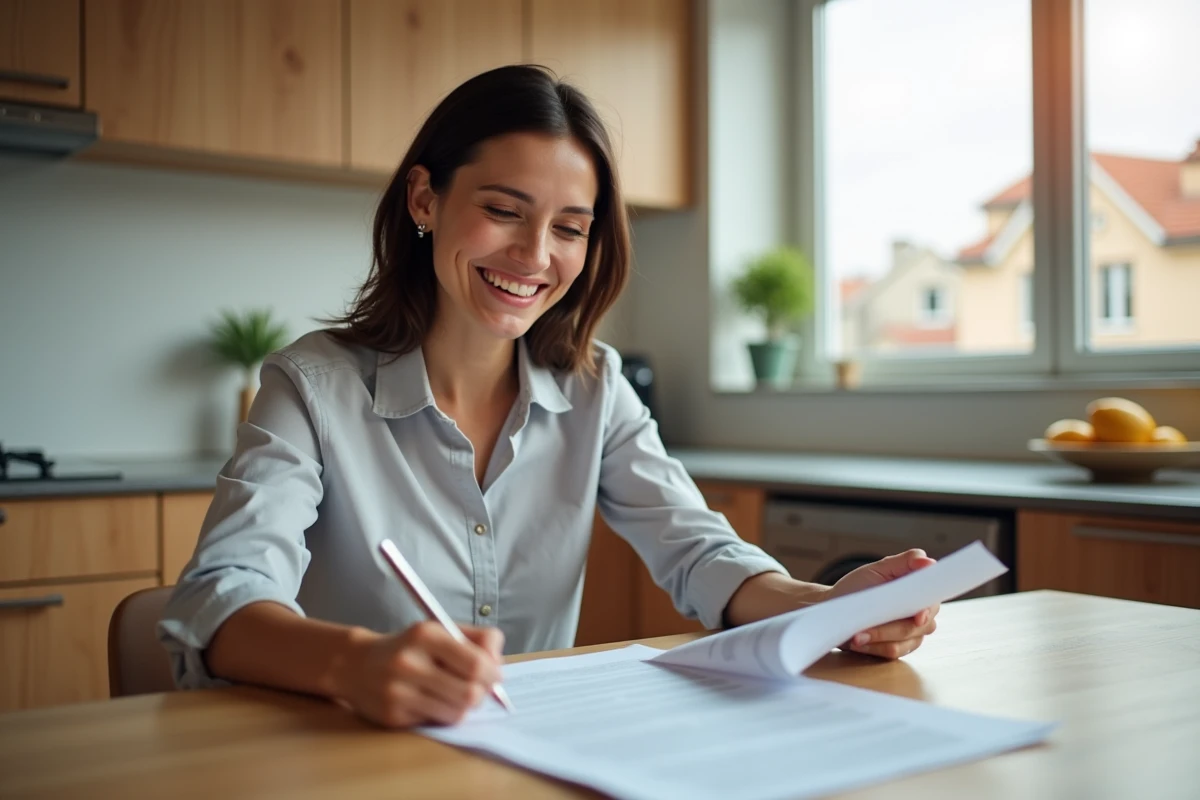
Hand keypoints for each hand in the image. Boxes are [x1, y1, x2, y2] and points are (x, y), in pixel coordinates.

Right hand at [332, 621, 504, 727]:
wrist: (355, 664)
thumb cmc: (409, 647)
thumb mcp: (439, 630)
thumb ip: (476, 639)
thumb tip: (499, 665)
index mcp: (425, 635)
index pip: (475, 664)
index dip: (493, 674)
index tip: (496, 676)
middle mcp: (409, 663)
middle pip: (469, 693)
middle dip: (482, 693)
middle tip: (480, 689)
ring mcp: (398, 692)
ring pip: (456, 713)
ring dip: (464, 706)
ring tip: (456, 695)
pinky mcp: (393, 717)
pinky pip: (436, 723)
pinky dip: (443, 715)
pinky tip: (433, 702)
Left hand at [826, 549, 939, 659]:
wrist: (836, 606)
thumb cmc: (859, 585)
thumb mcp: (880, 568)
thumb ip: (906, 561)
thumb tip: (928, 562)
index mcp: (921, 593)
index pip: (933, 602)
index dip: (927, 610)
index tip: (917, 616)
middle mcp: (922, 615)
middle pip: (919, 626)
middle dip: (892, 626)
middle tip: (867, 623)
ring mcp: (913, 634)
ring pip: (904, 640)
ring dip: (878, 637)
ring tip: (857, 634)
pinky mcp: (899, 649)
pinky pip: (892, 652)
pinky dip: (873, 646)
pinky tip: (858, 641)